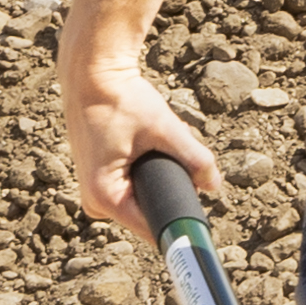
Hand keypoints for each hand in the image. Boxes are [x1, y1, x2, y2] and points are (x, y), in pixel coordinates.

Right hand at [64, 50, 221, 238]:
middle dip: (171, 187)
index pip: (152, 228)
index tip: (198, 222)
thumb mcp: (163, 128)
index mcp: (105, 195)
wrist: (91, 75)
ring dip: (161, 176)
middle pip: (151, 213)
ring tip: (154, 141)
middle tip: (168, 150)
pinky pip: (134, 188)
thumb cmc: (121, 98)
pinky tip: (146, 144)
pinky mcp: (100, 182)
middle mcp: (96, 202)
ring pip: (145, 199)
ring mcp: (95, 193)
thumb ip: (194, 157)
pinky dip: (148, 169)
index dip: (179, 224)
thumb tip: (214, 184)